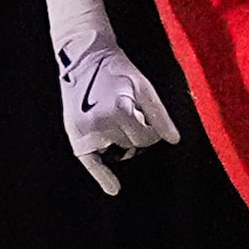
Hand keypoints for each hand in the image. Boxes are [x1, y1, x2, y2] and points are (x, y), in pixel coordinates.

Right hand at [56, 36, 181, 195]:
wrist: (85, 59)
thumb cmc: (118, 71)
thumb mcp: (144, 88)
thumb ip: (160, 116)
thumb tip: (174, 140)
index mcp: (118, 110)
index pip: (147, 138)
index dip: (151, 129)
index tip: (146, 116)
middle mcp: (99, 123)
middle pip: (132, 146)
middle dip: (137, 133)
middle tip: (131, 113)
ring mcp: (84, 130)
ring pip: (117, 151)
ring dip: (123, 141)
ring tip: (117, 119)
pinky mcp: (74, 134)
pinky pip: (91, 162)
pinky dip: (103, 176)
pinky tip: (114, 189)